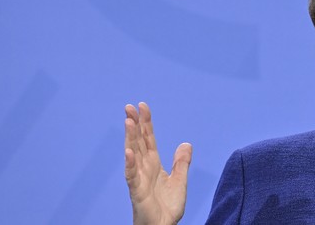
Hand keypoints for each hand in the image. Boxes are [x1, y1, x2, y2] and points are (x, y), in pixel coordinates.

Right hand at [124, 102, 191, 224]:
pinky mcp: (137, 192)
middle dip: (134, 124)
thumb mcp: (180, 181)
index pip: (148, 139)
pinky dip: (130, 164)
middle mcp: (144, 168)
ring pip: (133, 154)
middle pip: (138, 142)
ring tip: (128, 121)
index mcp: (153, 164)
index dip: (146, 123)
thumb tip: (186, 144)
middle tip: (129, 106)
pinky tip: (128, 151)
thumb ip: (181, 163)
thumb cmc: (167, 208)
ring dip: (130, 138)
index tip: (142, 106)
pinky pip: (132, 176)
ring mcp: (139, 179)